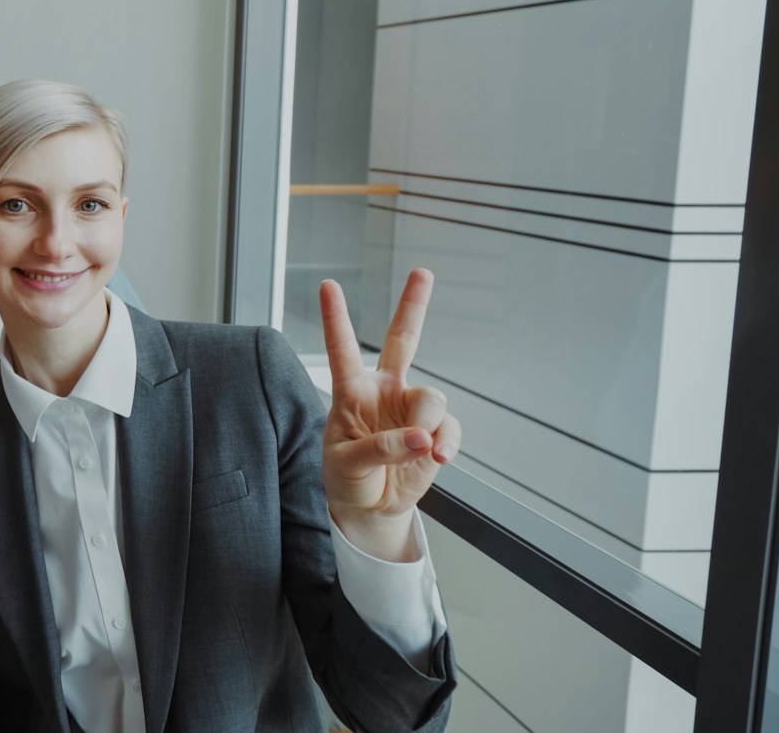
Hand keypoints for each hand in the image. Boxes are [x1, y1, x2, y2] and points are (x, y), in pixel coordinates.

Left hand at [320, 269, 461, 560]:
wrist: (370, 507)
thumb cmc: (347, 477)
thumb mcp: (347, 464)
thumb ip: (380, 448)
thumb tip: (422, 437)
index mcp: (351, 392)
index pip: (342, 350)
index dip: (336, 318)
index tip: (328, 285)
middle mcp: (384, 391)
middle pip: (403, 340)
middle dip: (414, 306)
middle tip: (423, 272)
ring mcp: (412, 409)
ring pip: (431, 398)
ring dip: (428, 424)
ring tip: (424, 449)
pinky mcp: (436, 432)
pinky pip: (450, 428)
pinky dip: (448, 442)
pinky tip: (439, 456)